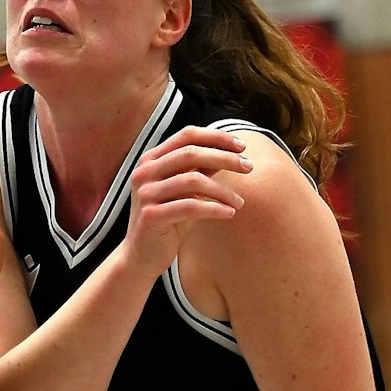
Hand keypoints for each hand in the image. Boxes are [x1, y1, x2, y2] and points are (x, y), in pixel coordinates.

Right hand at [122, 126, 250, 277]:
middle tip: (248, 166)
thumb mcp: (185, 191)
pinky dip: (214, 208)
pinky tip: (229, 213)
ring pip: (193, 180)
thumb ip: (200, 170)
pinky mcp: (151, 215)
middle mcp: (144, 172)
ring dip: (222, 190)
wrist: (141, 255)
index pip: (186, 135)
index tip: (242, 145)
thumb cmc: (168, 220)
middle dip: (224, 157)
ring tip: (239, 201)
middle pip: (191, 153)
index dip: (216, 137)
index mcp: (151, 159)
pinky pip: (190, 207)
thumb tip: (231, 152)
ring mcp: (146, 193)